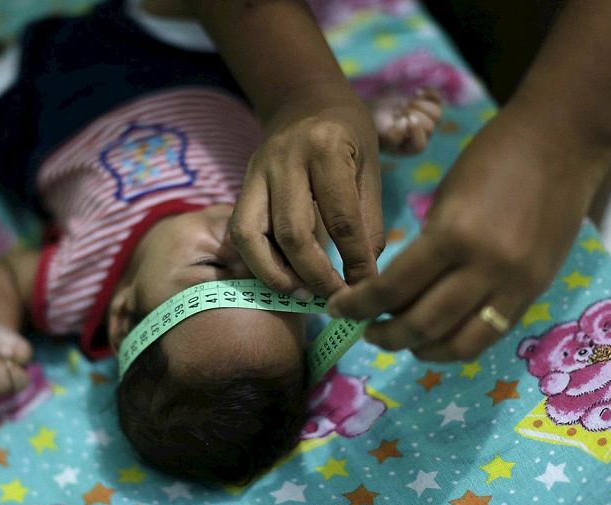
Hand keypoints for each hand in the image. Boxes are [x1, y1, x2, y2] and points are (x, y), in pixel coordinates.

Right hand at [229, 85, 383, 296]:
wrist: (304, 99)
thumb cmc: (348, 134)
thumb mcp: (370, 167)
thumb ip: (368, 220)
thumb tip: (365, 277)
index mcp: (326, 149)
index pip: (341, 218)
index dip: (355, 260)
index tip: (367, 286)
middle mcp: (284, 159)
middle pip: (292, 232)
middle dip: (315, 274)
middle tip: (334, 297)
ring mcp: (256, 172)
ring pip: (252, 235)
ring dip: (275, 274)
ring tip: (300, 293)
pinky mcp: (242, 185)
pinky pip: (240, 231)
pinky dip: (256, 261)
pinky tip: (279, 276)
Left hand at [328, 103, 610, 360]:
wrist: (563, 141)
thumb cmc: (494, 156)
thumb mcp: (446, 198)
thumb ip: (426, 246)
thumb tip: (397, 290)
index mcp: (453, 235)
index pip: (394, 288)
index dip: (360, 305)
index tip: (339, 308)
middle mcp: (486, 268)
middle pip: (424, 324)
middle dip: (386, 334)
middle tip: (364, 330)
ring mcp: (516, 284)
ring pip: (459, 342)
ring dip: (421, 348)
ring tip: (399, 340)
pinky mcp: (535, 290)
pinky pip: (491, 333)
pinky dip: (458, 344)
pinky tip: (437, 339)